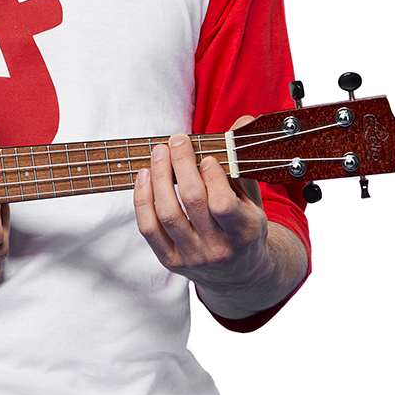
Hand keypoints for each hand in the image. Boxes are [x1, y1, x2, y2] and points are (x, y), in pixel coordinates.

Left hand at [133, 120, 301, 317]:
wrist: (240, 273)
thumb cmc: (244, 225)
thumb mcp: (252, 197)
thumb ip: (243, 160)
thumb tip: (243, 121)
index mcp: (244, 232)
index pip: (223, 205)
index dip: (212, 177)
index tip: (207, 155)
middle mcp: (219, 248)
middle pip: (192, 202)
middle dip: (181, 164)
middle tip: (176, 139)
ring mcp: (193, 257)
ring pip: (168, 214)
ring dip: (159, 177)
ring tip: (159, 152)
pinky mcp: (171, 261)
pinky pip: (148, 228)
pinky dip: (142, 199)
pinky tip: (144, 175)